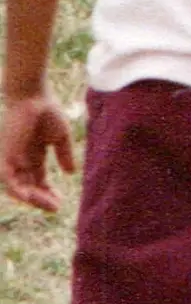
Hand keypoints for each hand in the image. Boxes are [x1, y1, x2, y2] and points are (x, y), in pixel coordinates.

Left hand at [0, 94, 73, 212]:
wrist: (33, 96)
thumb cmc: (47, 111)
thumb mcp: (60, 137)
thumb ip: (64, 155)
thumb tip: (71, 173)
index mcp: (33, 156)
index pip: (38, 181)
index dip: (48, 193)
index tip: (61, 201)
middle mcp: (20, 161)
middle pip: (28, 188)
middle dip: (42, 199)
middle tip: (57, 207)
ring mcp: (12, 159)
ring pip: (17, 188)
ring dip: (32, 199)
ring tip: (49, 204)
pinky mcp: (6, 156)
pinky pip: (9, 180)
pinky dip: (18, 190)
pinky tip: (32, 197)